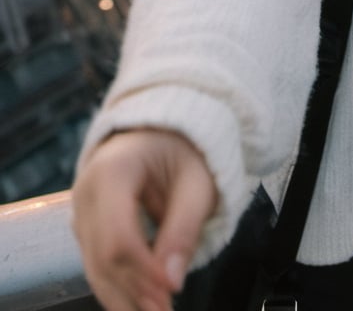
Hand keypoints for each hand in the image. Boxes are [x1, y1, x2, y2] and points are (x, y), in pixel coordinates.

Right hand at [71, 127, 217, 310]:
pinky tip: (143, 307)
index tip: (171, 293)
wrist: (160, 132)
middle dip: (136, 292)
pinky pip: (98, 266)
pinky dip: (120, 290)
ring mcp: (81, 210)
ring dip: (125, 300)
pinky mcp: (86, 228)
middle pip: (103, 256)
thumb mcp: (197, 182)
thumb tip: (172, 282)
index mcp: (112, 170)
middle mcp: (86, 191)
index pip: (119, 235)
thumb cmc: (183, 151)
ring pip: (95, 268)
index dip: (144, 270)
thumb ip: (184, 228)